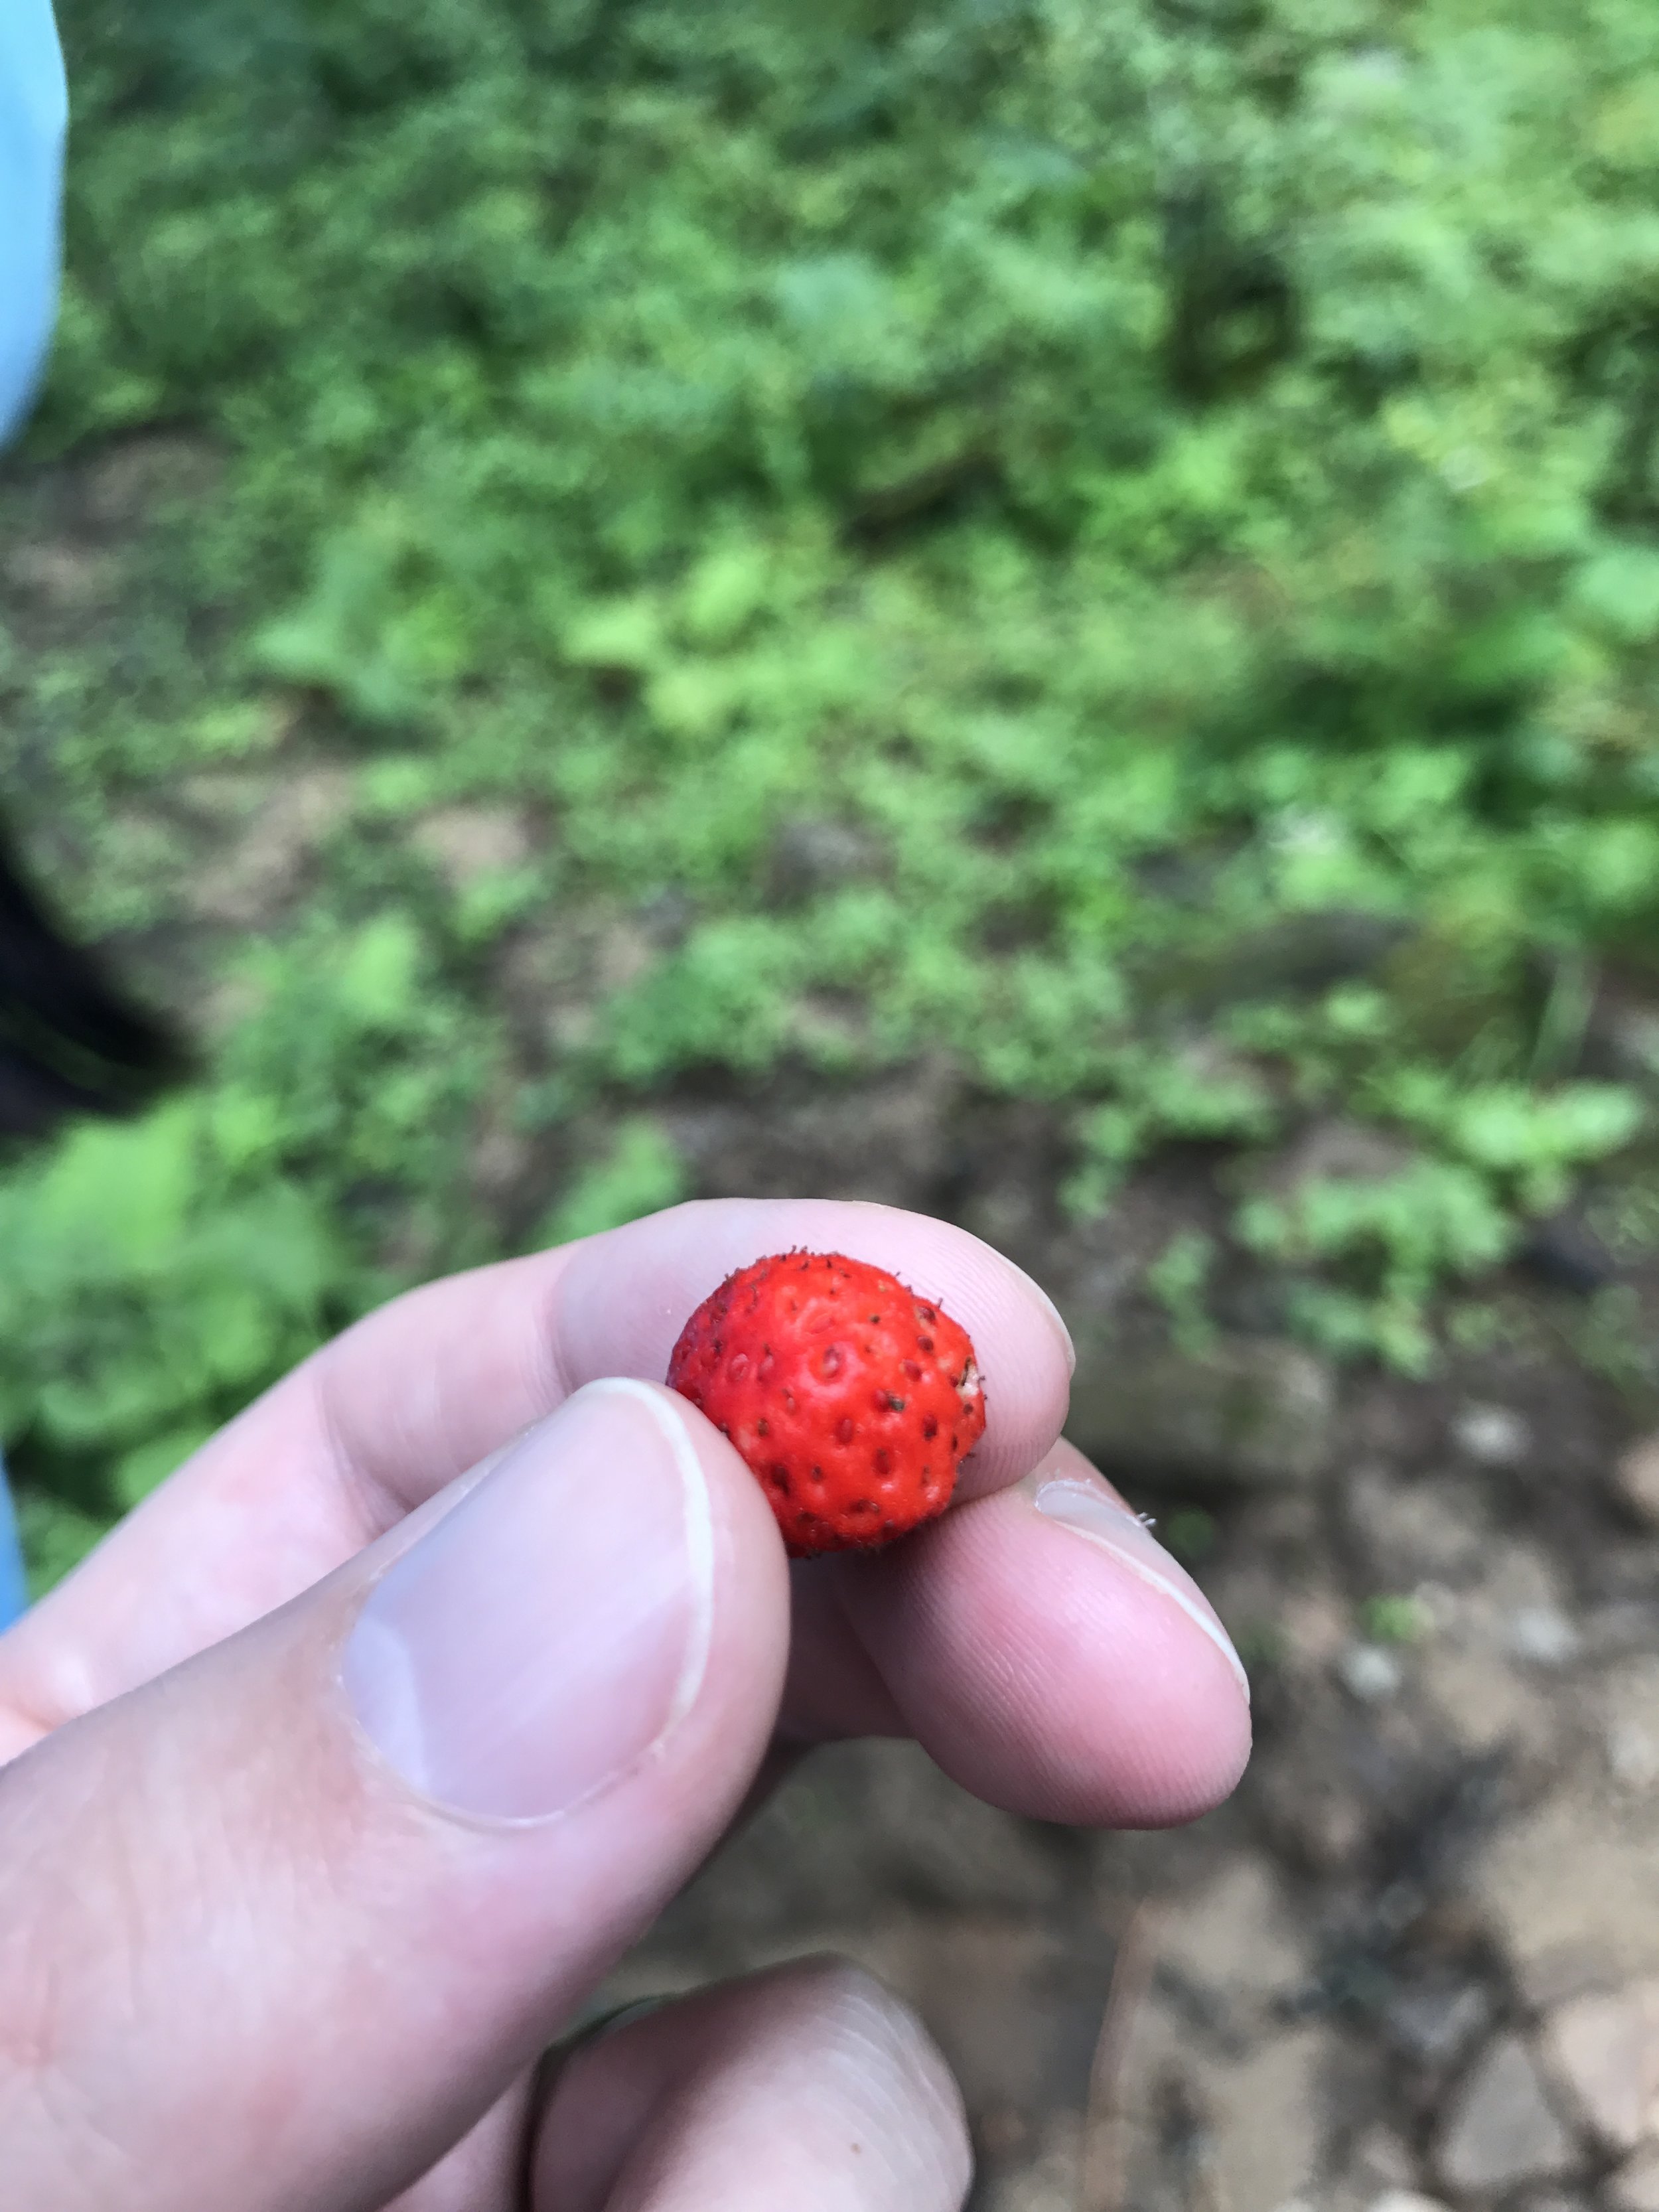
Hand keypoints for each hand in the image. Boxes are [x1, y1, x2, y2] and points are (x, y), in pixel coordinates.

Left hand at [0, 1199, 1249, 2209]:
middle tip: (1151, 1685)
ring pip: (814, 1999)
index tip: (974, 1338)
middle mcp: (331, 1916)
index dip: (717, 1321)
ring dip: (817, 2120)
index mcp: (114, 1758)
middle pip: (703, 1633)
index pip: (429, 1425)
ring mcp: (486, 2129)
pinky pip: (822, 2189)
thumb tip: (655, 1502)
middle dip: (949, 1603)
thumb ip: (243, 1845)